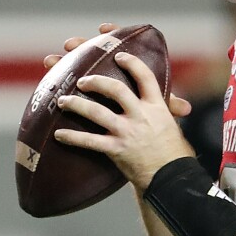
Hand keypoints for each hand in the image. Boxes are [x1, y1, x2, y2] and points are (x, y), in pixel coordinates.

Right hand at [44, 23, 192, 117]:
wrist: (133, 140)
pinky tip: (44, 80)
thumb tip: (186, 108)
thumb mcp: (155, 113)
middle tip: (70, 44)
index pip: (120, 44)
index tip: (103, 29)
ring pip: (74, 67)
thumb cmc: (145, 121)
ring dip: (61, 62)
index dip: (112, 34)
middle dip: (81, 46)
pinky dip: (53, 81)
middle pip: (93, 52)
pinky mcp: (79, 96)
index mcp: (126, 71)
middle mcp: (107, 71)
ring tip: (50, 60)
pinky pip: (63, 86)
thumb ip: (167, 106)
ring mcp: (92, 81)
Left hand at [47, 25, 194, 189]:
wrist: (171, 179)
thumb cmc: (174, 154)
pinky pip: (89, 141)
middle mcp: (141, 116)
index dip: (131, 64)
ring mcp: (127, 132)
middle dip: (96, 81)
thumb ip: (168, 112)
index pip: (145, 77)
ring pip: (97, 112)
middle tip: (82, 80)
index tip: (119, 56)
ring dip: (77, 104)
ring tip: (63, 100)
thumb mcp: (173, 126)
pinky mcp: (116, 150)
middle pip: (116, 89)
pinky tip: (59, 134)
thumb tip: (175, 103)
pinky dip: (72, 137)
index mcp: (157, 107)